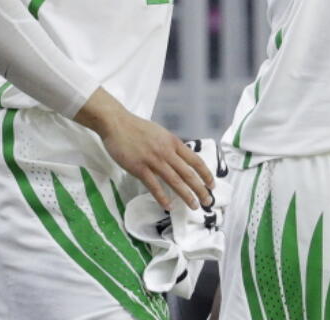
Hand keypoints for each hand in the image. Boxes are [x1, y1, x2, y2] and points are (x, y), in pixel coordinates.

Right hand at [78, 91, 212, 209]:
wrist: (117, 123)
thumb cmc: (138, 128)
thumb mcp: (161, 133)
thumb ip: (171, 146)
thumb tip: (181, 158)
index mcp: (173, 143)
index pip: (195, 160)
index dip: (205, 173)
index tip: (212, 184)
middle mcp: (167, 152)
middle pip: (188, 173)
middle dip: (200, 188)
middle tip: (208, 201)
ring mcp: (153, 160)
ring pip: (174, 181)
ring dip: (186, 195)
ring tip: (194, 206)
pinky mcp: (139, 168)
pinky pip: (153, 185)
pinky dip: (162, 197)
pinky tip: (168, 206)